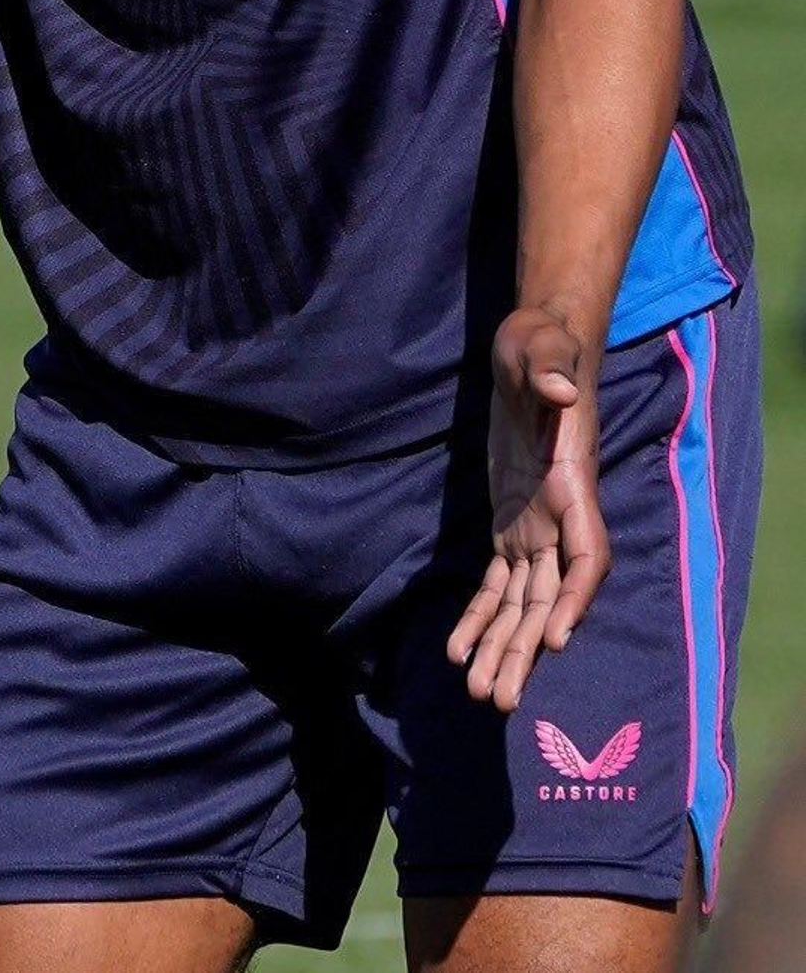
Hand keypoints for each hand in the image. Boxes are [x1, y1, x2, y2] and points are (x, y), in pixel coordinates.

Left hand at [447, 310, 611, 713]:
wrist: (536, 345)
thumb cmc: (542, 346)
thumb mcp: (542, 349)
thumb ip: (551, 371)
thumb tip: (558, 391)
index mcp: (573, 485)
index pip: (586, 556)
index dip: (574, 599)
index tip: (554, 639)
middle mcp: (560, 516)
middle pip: (549, 599)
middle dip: (526, 650)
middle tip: (499, 700)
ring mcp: (536, 524)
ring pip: (522, 602)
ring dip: (503, 648)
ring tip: (480, 695)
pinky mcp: (511, 522)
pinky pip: (497, 582)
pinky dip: (480, 616)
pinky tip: (459, 652)